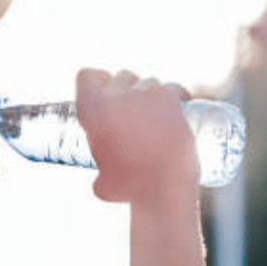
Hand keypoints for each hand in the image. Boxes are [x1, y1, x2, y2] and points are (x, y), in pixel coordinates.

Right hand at [75, 68, 199, 203]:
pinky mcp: (170, 98)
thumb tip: (104, 177)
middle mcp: (115, 96)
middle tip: (135, 112)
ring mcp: (144, 93)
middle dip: (127, 90)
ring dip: (151, 95)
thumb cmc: (131, 190)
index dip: (96, 81)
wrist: (163, 187)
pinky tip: (179, 107)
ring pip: (148, 81)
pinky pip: (173, 86)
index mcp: (91, 111)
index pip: (86, 75)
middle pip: (121, 76)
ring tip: (158, 119)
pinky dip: (177, 96)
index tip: (105, 92)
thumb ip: (100, 173)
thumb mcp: (102, 184)